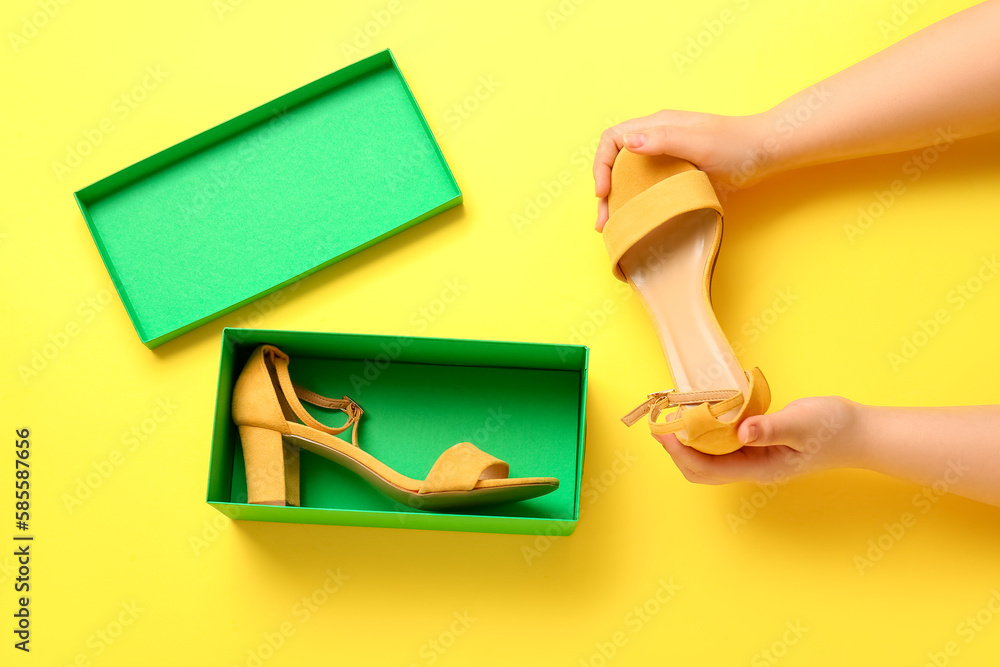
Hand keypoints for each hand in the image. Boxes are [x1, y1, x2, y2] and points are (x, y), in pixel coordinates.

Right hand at [593, 110, 773, 229]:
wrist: (766, 153)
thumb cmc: (736, 144)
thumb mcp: (699, 141)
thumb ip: (664, 139)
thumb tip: (629, 142)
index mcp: (657, 126)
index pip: (612, 139)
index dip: (602, 164)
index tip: (604, 192)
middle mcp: (656, 140)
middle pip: (616, 162)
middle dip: (605, 190)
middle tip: (604, 222)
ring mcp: (666, 158)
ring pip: (629, 178)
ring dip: (618, 202)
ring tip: (613, 228)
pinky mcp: (676, 175)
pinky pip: (647, 189)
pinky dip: (637, 205)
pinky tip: (636, 222)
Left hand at [656, 396, 864, 484]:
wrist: (858, 432)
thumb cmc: (833, 429)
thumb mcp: (802, 424)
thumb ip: (772, 427)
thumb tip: (742, 431)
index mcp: (759, 468)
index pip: (707, 468)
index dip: (681, 452)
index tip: (665, 432)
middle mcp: (751, 466)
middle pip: (701, 467)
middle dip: (677, 448)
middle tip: (659, 422)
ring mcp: (753, 456)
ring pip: (709, 455)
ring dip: (688, 440)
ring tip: (672, 416)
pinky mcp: (756, 443)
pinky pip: (721, 442)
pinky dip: (705, 430)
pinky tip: (699, 411)